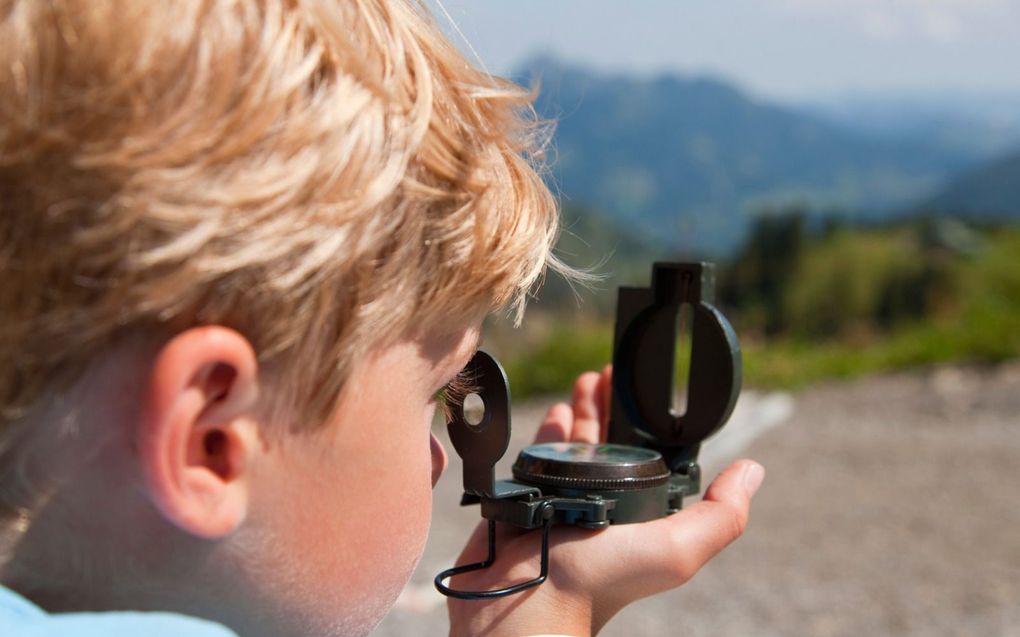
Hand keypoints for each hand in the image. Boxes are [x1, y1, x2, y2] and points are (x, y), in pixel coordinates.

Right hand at [447, 366, 763, 636]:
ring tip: (585, 381)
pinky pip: (540, 457)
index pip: (648, 454)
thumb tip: (753, 471)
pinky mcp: (529, 497)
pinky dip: (549, 433)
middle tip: (609, 371)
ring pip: (575, 444)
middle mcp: (604, 503)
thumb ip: (720, 515)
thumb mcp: (676, 549)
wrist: (526, 598)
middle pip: (609, 440)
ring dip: (581, 410)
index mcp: (640, 513)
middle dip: (610, 404)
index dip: (648, 419)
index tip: (643, 387)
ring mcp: (564, 499)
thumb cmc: (598, 580)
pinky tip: (556, 413)